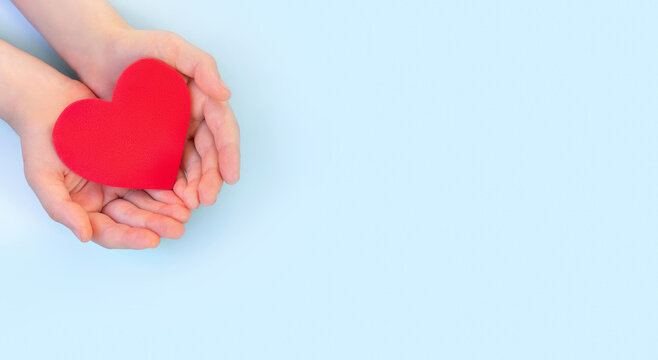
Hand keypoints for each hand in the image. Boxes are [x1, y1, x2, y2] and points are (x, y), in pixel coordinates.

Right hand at [21, 81, 190, 248]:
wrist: (52, 102)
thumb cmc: (41, 140)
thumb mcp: (42, 177)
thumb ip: (61, 209)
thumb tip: (84, 236)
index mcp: (83, 208)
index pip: (108, 231)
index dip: (130, 238)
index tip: (152, 240)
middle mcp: (104, 198)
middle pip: (134, 219)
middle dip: (156, 224)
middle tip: (179, 227)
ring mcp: (120, 181)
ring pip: (148, 201)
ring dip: (166, 209)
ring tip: (186, 212)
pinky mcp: (134, 163)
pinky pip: (154, 178)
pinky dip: (168, 186)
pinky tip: (182, 189)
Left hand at [78, 29, 240, 208]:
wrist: (100, 55)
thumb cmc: (137, 46)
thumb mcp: (172, 46)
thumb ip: (202, 65)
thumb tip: (226, 94)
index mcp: (204, 98)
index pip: (223, 129)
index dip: (229, 153)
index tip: (231, 176)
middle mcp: (194, 118)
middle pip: (210, 153)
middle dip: (211, 178)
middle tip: (206, 198)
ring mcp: (175, 133)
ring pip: (192, 164)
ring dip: (195, 185)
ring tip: (190, 204)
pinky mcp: (155, 144)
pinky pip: (168, 166)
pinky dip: (173, 184)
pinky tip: (171, 198)